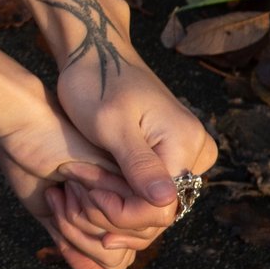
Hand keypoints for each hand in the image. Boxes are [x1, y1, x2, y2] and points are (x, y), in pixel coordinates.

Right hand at [0, 97, 133, 268]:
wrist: (22, 121)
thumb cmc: (29, 158)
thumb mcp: (51, 215)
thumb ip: (76, 250)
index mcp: (113, 208)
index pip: (117, 261)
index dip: (85, 249)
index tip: (58, 212)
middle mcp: (128, 199)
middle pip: (121, 258)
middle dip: (81, 237)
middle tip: (62, 197)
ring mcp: (133, 187)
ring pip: (122, 244)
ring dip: (83, 224)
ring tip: (66, 187)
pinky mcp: (133, 175)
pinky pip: (124, 221)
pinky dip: (92, 211)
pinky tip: (74, 181)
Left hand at [52, 46, 217, 263]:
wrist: (96, 54)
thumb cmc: (96, 82)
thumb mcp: (110, 123)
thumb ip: (138, 163)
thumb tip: (166, 202)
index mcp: (186, 143)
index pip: (160, 208)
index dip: (120, 214)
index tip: (82, 197)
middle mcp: (196, 153)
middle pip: (160, 212)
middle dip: (113, 213)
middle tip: (73, 195)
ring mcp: (186, 155)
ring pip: (154, 207)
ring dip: (113, 210)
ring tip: (75, 192)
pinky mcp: (171, 156)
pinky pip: (150, 194)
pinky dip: (119, 199)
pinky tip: (88, 193)